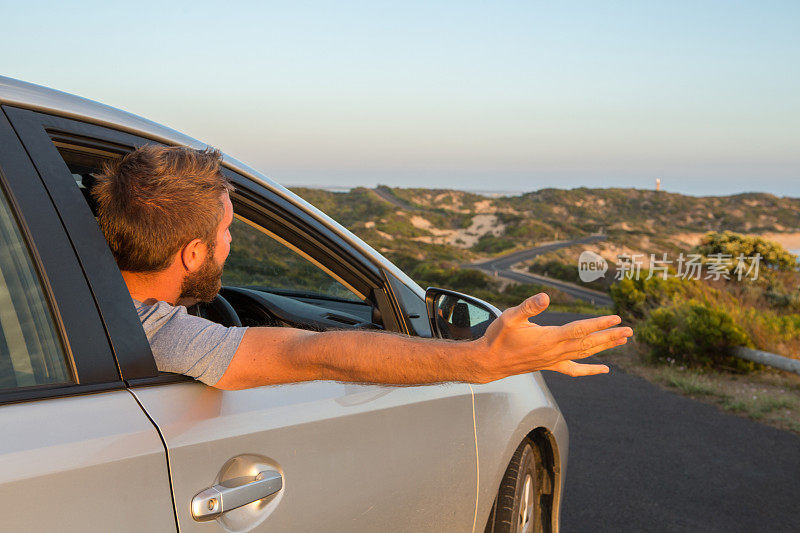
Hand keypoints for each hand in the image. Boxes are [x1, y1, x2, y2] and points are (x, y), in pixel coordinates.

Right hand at [473, 292, 631, 380]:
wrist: (489, 362)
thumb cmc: (498, 337)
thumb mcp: (510, 317)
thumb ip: (528, 306)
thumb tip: (545, 296)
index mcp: (549, 338)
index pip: (580, 330)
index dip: (599, 324)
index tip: (616, 319)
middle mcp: (555, 351)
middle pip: (589, 343)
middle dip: (610, 336)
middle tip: (629, 331)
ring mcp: (554, 360)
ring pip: (586, 354)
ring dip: (605, 347)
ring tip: (622, 341)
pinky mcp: (551, 365)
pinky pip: (575, 369)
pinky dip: (591, 370)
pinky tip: (603, 370)